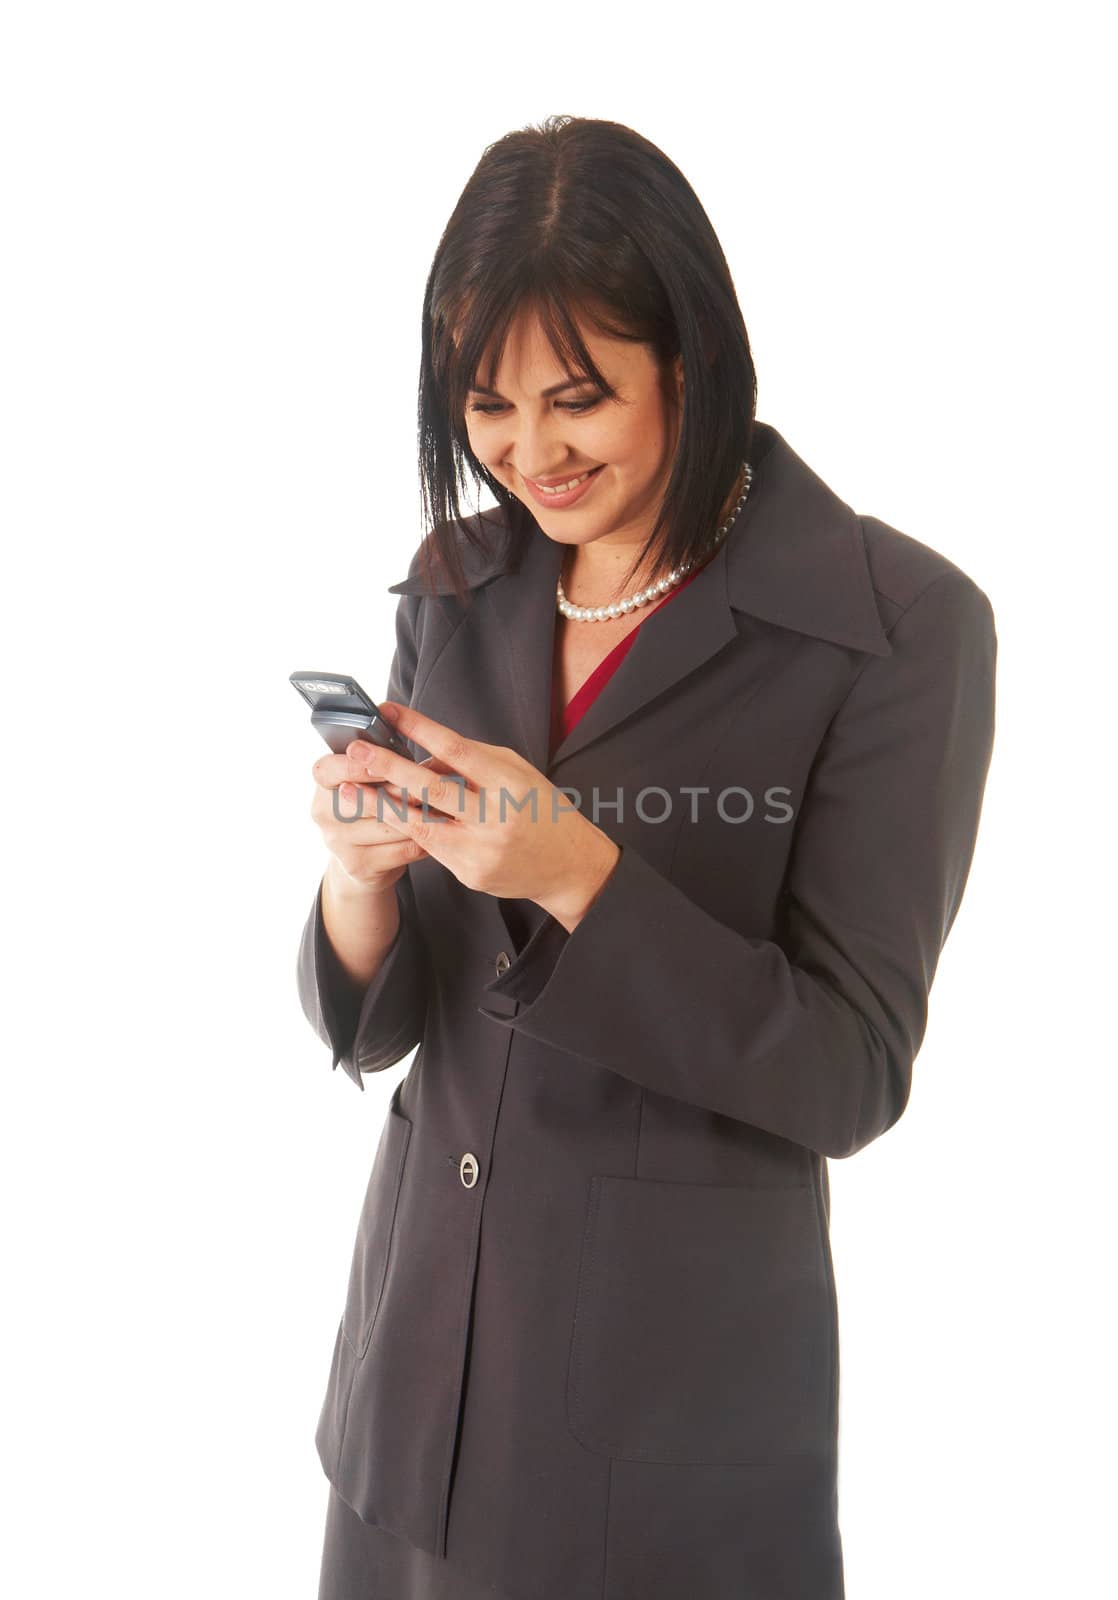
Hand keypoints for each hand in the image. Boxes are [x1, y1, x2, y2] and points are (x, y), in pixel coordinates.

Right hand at [309, 738, 444, 893]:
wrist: (364, 855)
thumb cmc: (374, 802)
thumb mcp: (370, 780)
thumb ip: (385, 765)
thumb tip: (424, 758)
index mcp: (323, 782)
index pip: (328, 769)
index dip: (356, 765)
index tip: (383, 759)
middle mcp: (323, 812)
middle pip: (359, 799)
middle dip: (397, 792)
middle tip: (428, 785)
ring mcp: (338, 843)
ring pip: (387, 826)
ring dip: (420, 815)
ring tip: (446, 805)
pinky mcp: (358, 865)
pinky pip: (401, 849)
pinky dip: (427, 839)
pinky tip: (444, 831)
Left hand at [362, 702, 621, 927]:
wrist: (569, 867)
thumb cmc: (540, 810)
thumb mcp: (516, 772)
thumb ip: (472, 761)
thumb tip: (423, 754)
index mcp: (509, 782)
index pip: (457, 749)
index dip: (419, 728)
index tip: (388, 711)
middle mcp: (495, 816)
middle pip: (433, 788)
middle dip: (389, 767)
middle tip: (356, 751)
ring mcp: (481, 849)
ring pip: (420, 823)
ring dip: (379, 804)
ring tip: (347, 789)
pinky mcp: (470, 873)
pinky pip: (430, 847)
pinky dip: (404, 829)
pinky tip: (379, 816)